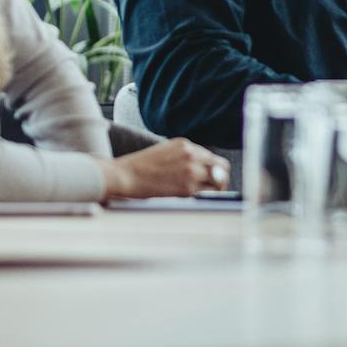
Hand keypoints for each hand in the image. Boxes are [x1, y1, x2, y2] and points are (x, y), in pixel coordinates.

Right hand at [99, 138, 230, 199]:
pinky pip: (206, 194)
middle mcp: (192, 156)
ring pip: (218, 182)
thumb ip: (184, 156)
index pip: (212, 158)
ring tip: (208, 197)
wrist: (125, 176)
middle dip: (222, 179)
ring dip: (215, 190)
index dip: (215, 169)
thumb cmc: (140, 167)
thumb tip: (202, 169)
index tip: (214, 178)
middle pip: (222, 168)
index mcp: (186, 145)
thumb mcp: (165, 151)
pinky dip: (205, 197)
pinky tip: (197, 200)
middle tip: (218, 189)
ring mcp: (191, 172)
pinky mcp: (187, 189)